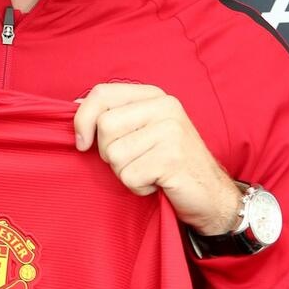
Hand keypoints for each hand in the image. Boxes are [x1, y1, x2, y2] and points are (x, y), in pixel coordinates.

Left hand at [73, 82, 242, 236]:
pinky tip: (158, 184)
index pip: (101, 93)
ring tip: (150, 172)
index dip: (82, 119)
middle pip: (104, 127)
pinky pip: (129, 176)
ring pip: (114, 155)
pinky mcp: (172, 158)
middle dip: (109, 153)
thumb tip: (75, 108)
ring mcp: (171, 131)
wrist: (212, 195)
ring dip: (125, 173)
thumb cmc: (170, 165)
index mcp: (154, 96)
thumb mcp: (144, 131)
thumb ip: (116, 116)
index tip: (82, 143)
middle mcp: (165, 107)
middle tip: (136, 161)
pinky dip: (138, 188)